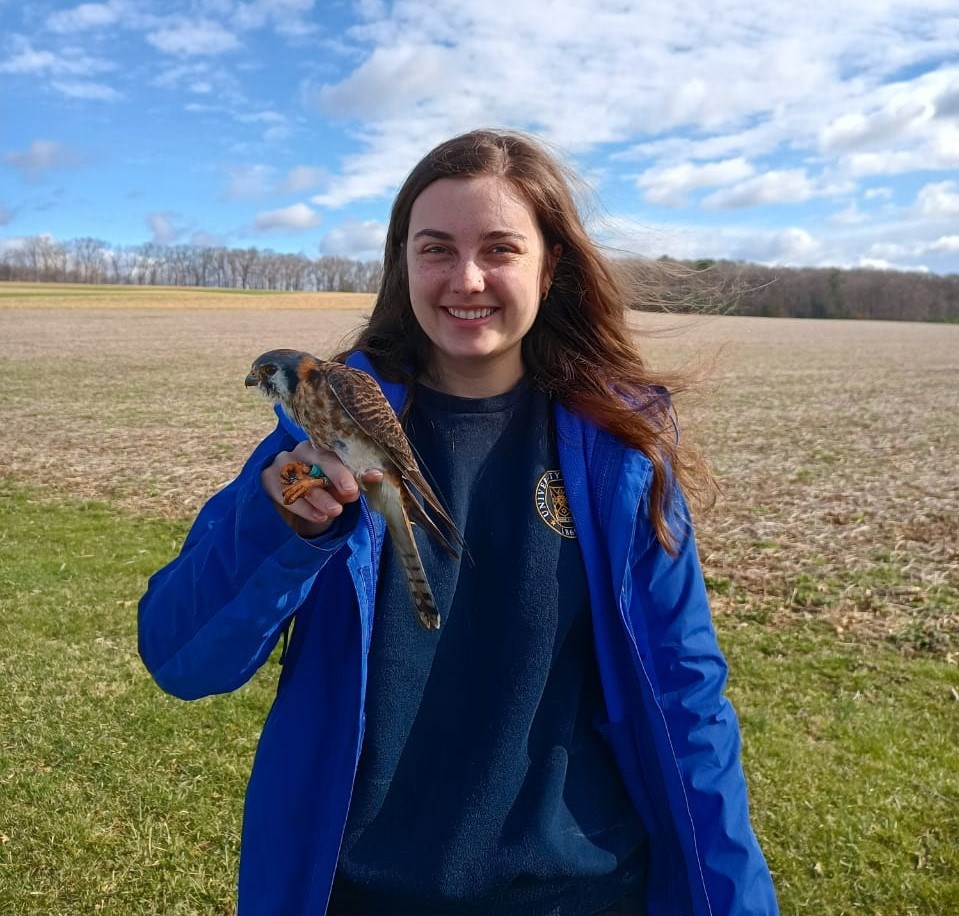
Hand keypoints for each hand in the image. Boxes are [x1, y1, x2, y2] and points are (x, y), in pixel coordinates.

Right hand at [261, 440, 382, 536]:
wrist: (296, 506)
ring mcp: (283, 462)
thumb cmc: (325, 490)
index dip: (357, 462)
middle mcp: (303, 450)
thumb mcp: (343, 488)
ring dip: (321, 496)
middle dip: (337, 475)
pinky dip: (304, 507)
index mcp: (324, 445)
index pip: (340, 450)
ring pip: (302, 477)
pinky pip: (285, 492)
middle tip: (352, 492)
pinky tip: (319, 517)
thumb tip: (376, 476)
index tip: (374, 476)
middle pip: (319, 458)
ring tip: (336, 511)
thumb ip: (356, 481)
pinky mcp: (268, 478)